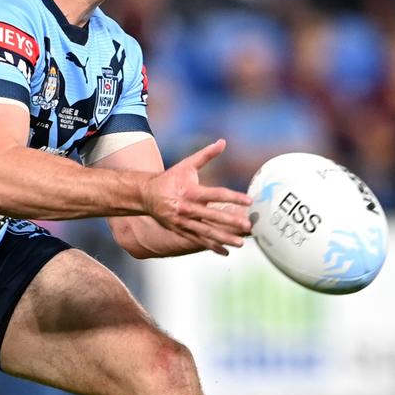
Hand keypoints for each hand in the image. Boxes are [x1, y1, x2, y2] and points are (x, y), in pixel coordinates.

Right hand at [140, 139, 252, 254]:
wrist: (146, 195)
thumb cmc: (170, 179)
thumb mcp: (187, 165)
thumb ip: (206, 155)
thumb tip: (223, 142)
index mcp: (190, 191)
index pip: (216, 194)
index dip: (233, 197)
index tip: (248, 200)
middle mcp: (187, 208)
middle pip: (212, 216)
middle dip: (231, 222)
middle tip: (247, 225)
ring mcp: (183, 222)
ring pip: (207, 232)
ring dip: (224, 238)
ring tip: (240, 243)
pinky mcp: (180, 231)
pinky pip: (198, 241)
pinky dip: (212, 247)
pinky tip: (225, 252)